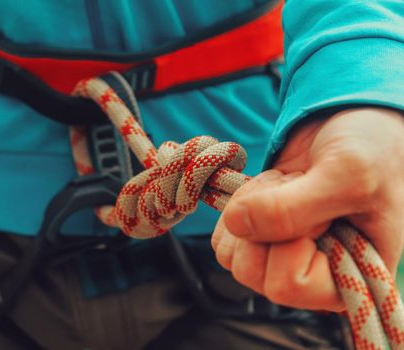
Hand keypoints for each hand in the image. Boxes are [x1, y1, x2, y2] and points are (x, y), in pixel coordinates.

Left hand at [211, 107, 403, 310]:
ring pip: (233, 255)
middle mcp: (314, 274)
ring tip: (290, 186)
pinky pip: (225, 235)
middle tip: (299, 191)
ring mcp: (283, 256)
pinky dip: (240, 203)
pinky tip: (274, 186)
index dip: (287, 245)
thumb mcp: (345, 174)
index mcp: (350, 281)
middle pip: (250, 272)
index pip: (286, 286)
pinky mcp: (262, 234)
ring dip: (252, 210)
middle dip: (263, 224)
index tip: (319, 213)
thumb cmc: (372, 149)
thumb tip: (237, 224)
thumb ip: (291, 208)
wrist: (354, 119)